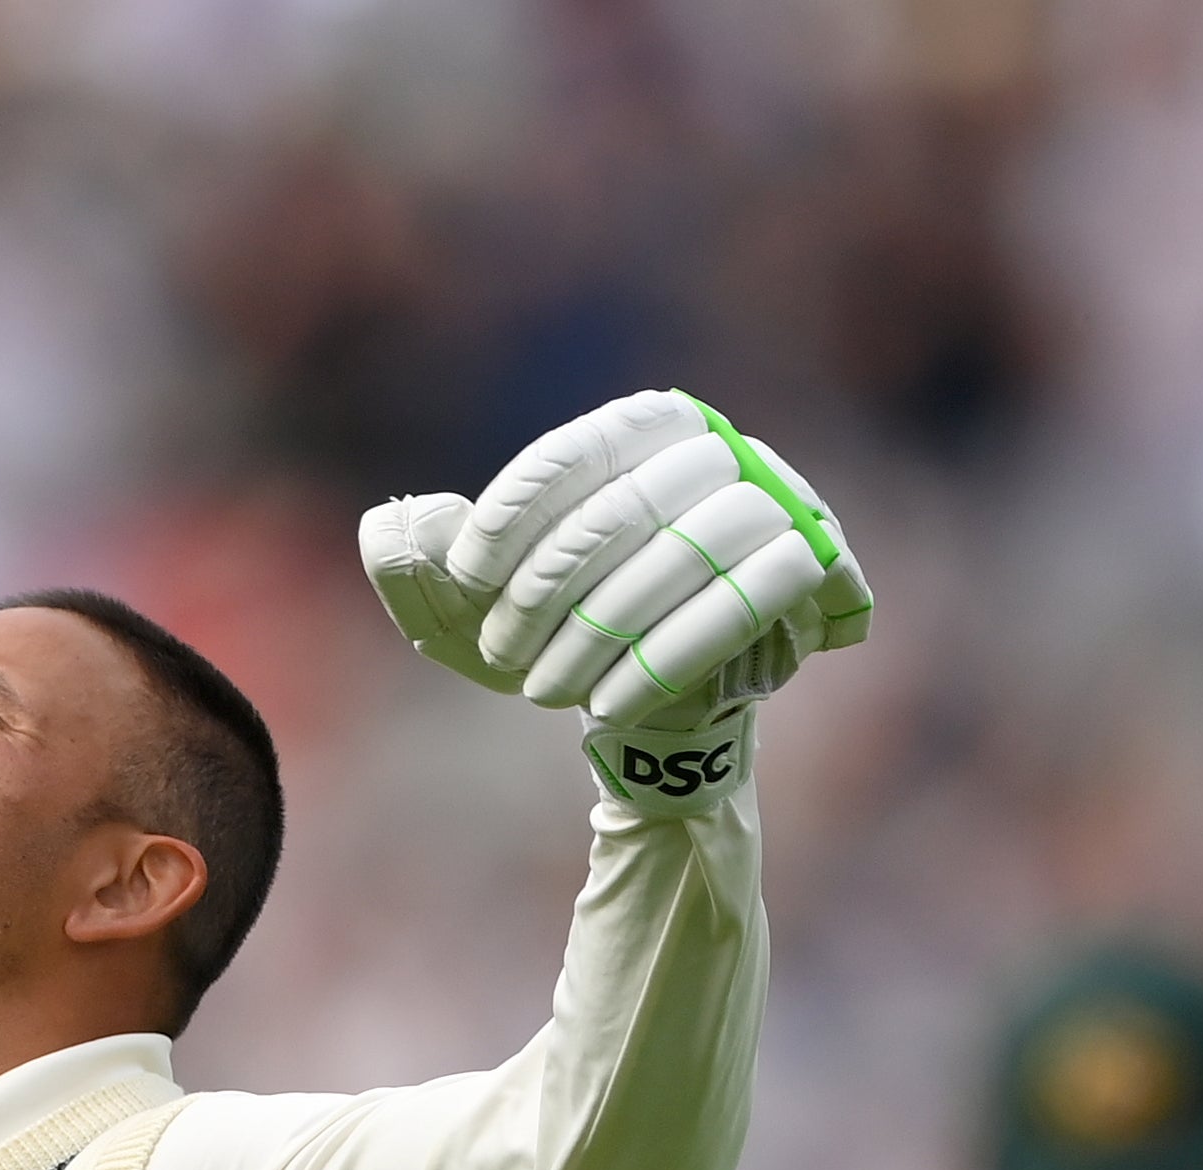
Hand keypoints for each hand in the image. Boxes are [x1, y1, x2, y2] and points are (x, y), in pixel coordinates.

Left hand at [360, 388, 871, 729]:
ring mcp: (779, 503)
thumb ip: (420, 562)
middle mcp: (723, 447)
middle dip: (550, 591)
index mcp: (646, 427)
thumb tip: (389, 525)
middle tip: (503, 654)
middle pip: (628, 508)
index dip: (513, 515)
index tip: (465, 578)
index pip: (575, 451)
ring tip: (544, 691)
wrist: (658, 704)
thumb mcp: (479, 607)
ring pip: (689, 554)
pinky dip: (666, 659)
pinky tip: (605, 709)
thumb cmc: (567, 635)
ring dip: (602, 632)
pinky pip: (744, 603)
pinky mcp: (812, 569)